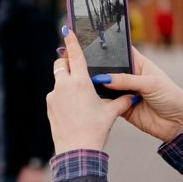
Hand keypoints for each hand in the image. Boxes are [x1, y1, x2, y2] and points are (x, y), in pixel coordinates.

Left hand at [47, 28, 135, 153]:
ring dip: (66, 81)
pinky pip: (56, 95)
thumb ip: (121, 101)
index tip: (67, 30)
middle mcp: (64, 85)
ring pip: (58, 80)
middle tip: (76, 64)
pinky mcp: (50, 106)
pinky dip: (64, 96)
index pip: (75, 55)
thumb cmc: (95, 130)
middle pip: (61, 64)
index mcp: (80, 82)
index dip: (72, 41)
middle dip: (67, 61)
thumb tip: (132, 96)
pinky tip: (74, 108)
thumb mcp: (110, 114)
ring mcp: (54, 96)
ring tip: (80, 94)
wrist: (77, 151)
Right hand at [98, 47, 182, 142]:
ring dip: (100, 88)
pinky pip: (109, 104)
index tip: (93, 48)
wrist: (178, 124)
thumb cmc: (171, 97)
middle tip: (90, 71)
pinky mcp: (122, 108)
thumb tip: (104, 78)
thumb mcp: (151, 84)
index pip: (121, 52)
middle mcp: (130, 77)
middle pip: (110, 70)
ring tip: (90, 85)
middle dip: (101, 71)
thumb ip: (127, 80)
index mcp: (139, 64)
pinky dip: (103, 103)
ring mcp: (125, 93)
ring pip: (107, 88)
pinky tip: (96, 100)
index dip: (110, 49)